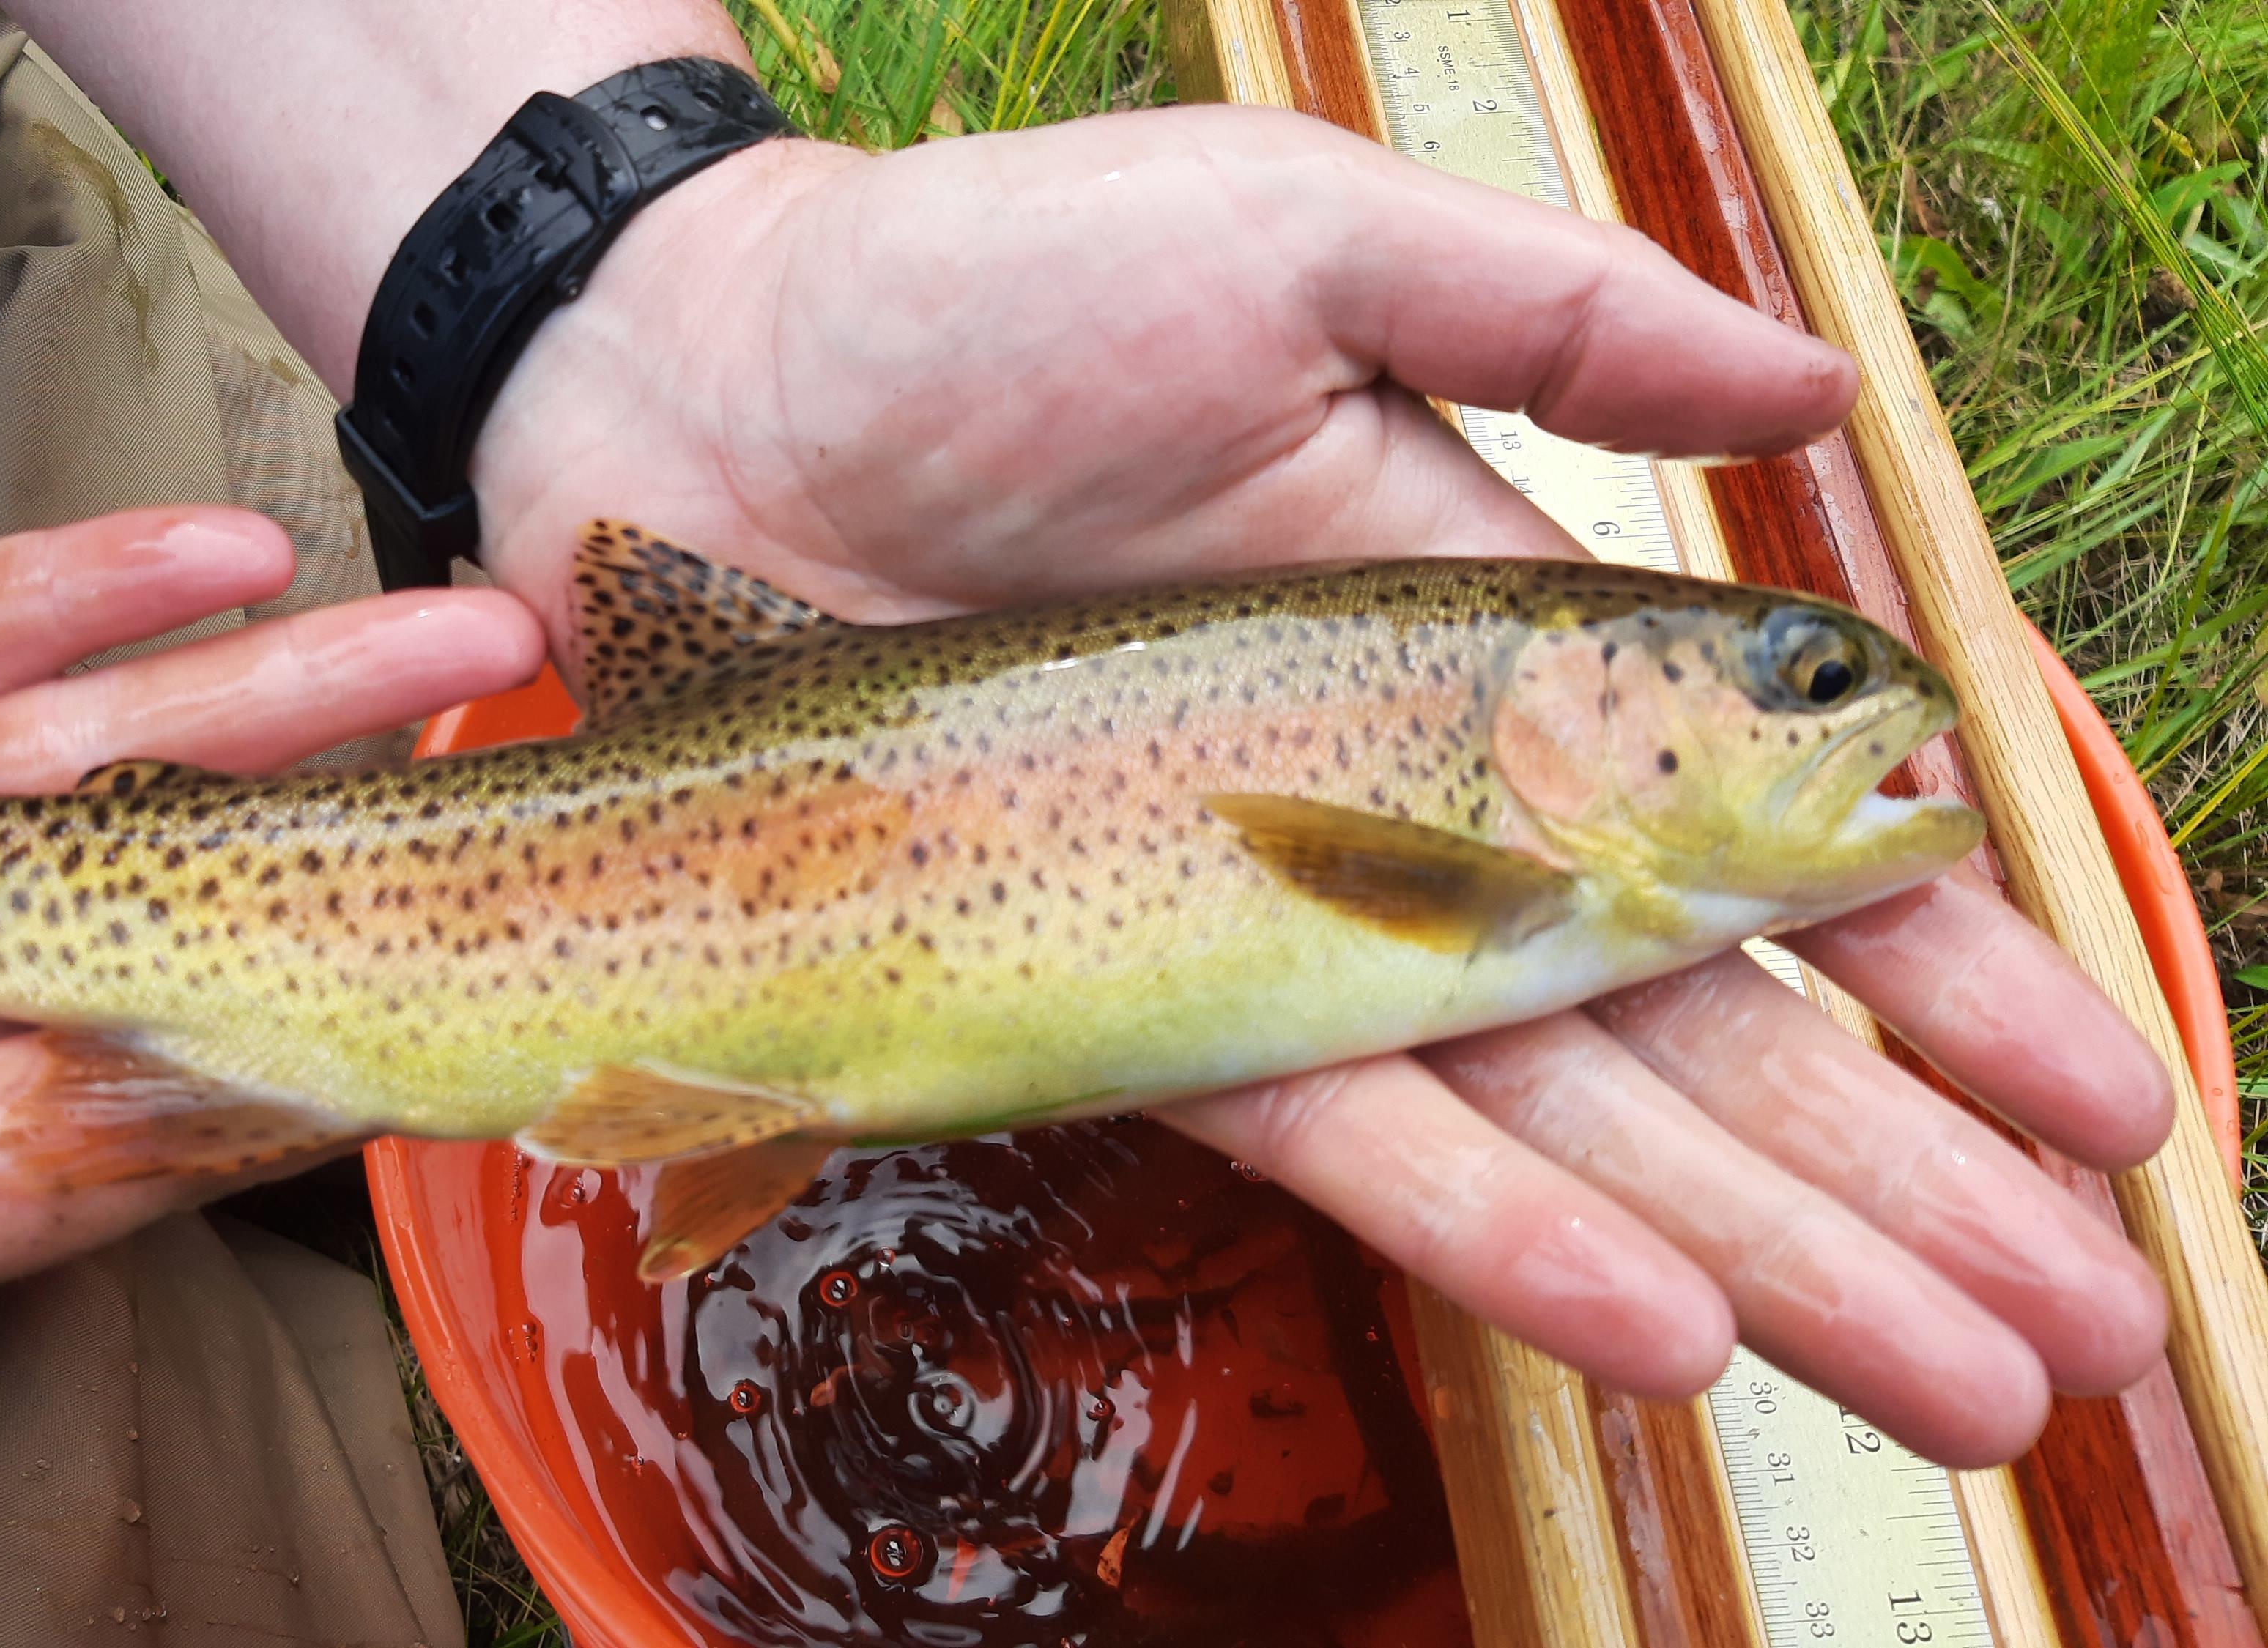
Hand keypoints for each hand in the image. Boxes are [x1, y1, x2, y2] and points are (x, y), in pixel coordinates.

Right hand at [0, 508, 542, 1617]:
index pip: (85, 1143)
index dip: (277, 1084)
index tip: (470, 1017)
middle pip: (134, 943)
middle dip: (336, 854)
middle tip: (530, 772)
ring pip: (60, 778)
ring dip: (250, 704)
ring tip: (440, 632)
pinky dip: (46, 602)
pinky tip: (207, 551)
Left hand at [468, 112, 2175, 1465]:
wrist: (709, 382)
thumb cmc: (988, 282)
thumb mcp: (1298, 239)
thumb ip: (1549, 319)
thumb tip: (1816, 385)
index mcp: (1474, 624)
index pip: (1750, 812)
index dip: (1926, 943)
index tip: (2089, 1074)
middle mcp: (1394, 795)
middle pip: (1686, 1011)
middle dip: (1896, 1164)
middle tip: (2072, 1327)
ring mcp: (1264, 906)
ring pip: (1553, 1112)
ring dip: (1762, 1249)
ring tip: (1949, 1382)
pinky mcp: (1113, 983)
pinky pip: (1336, 1126)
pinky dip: (1499, 1229)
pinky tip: (1664, 1331)